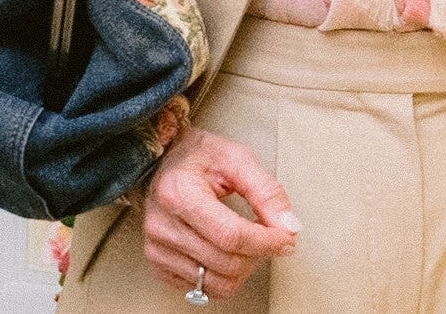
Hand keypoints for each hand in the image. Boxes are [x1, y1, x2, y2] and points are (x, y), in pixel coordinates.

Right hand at [137, 128, 298, 300]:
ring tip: (248, 243)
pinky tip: (228, 253)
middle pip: (226, 262)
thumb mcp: (237, 158)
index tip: (286, 237)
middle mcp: (162, 224)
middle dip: (259, 253)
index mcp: (178, 193)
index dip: (267, 242)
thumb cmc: (197, 157)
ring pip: (217, 283)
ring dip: (244, 267)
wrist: (163, 161)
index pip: (231, 236)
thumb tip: (289, 226)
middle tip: (270, 236)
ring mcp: (156, 248)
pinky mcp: (158, 264)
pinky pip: (201, 290)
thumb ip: (267, 191)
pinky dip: (224, 276)